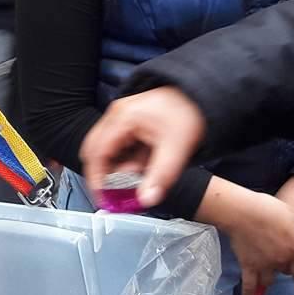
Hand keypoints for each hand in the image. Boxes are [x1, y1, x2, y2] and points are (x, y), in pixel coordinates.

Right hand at [81, 86, 206, 208]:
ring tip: (140, 174)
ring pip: (106, 149)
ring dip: (117, 167)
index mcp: (123, 118)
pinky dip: (125, 160)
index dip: (97, 178)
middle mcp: (116, 115)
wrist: (199, 95)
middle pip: (95, 150)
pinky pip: (117, 145)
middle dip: (104, 174)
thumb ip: (160, 176)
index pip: (97, 152)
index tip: (104, 197)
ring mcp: (120, 117)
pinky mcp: (127, 122)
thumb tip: (146, 199)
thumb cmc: (188, 112)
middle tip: (117, 192)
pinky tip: (144, 163)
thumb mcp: (177, 148)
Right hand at [199, 178, 293, 294]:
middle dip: (283, 269)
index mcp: (293, 250)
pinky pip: (249, 285)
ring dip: (268, 278)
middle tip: (278, 259)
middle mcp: (280, 262)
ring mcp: (263, 266)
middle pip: (284, 272)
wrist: (241, 212)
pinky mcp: (247, 265)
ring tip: (264, 272)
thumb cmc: (268, 210)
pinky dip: (249, 293)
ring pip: (268, 280)